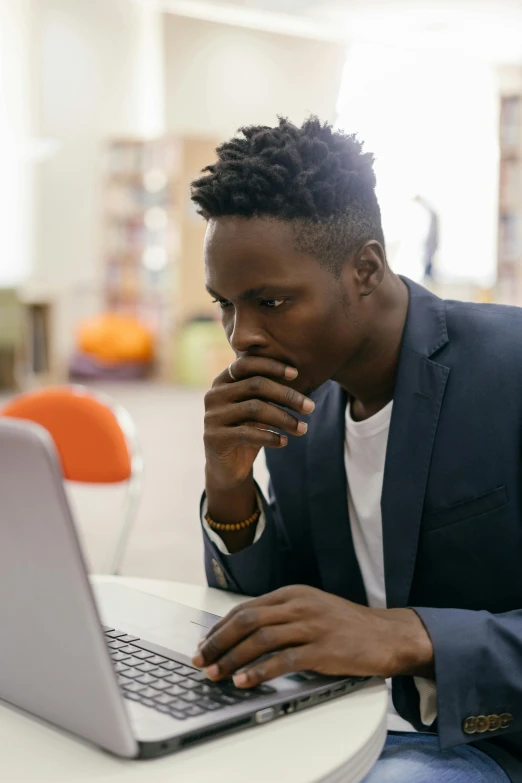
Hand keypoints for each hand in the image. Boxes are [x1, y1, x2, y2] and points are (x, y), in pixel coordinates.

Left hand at [192, 585, 433, 686]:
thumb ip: (282, 616)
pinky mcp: (323, 649)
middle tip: (200, 660)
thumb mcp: (311, 609)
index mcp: (292, 593)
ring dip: (232, 658)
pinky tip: (244, 682)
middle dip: (218, 641)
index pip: (246, 608)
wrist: (386, 635)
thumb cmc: (346, 626)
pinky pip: (283, 660)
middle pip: (247, 620)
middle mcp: (299, 605)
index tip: (204, 644)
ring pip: (260, 639)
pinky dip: (259, 671)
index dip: (220, 627)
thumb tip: (244, 634)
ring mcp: (311, 625)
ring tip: (216, 674)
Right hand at [204, 357, 314, 491]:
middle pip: (255, 385)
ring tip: (303, 428)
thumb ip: (267, 391)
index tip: (296, 374)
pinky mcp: (214, 438)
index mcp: (222, 381)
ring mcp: (212, 417)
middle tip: (310, 407)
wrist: (227, 468)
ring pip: (254, 409)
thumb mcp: (256, 408)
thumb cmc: (247, 431)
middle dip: (286, 395)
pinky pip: (248, 434)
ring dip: (284, 418)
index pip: (246, 364)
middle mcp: (214, 395)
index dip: (271, 366)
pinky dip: (270, 437)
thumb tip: (299, 374)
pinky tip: (285, 442)